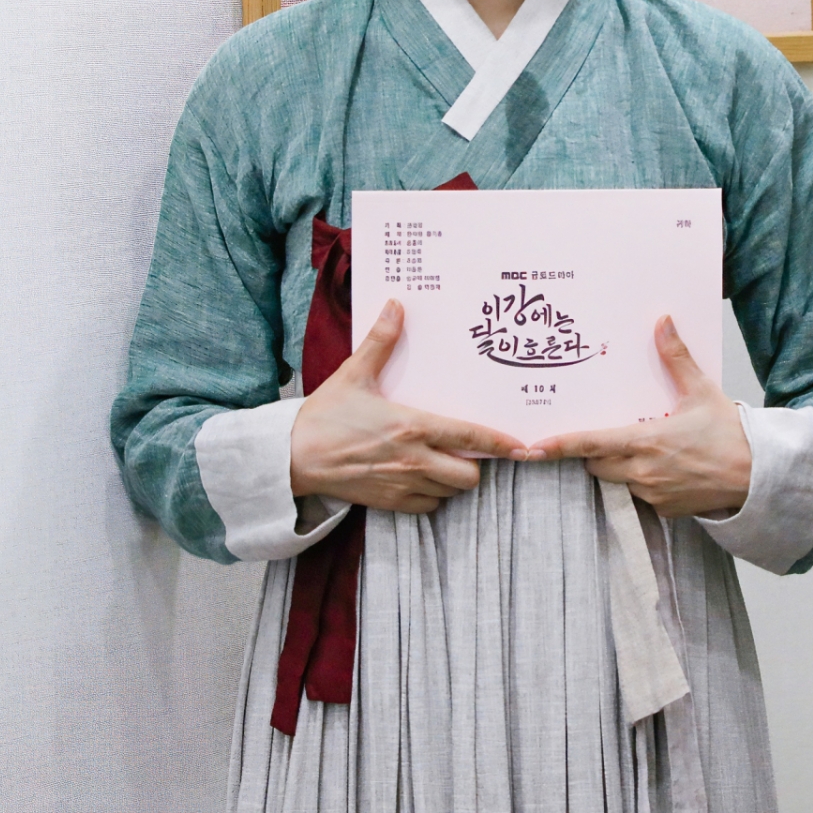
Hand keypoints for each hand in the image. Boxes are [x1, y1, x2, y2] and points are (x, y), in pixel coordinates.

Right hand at [289, 300, 526, 514]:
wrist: (292, 457)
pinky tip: (420, 477)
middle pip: (470, 476)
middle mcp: (414, 459)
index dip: (500, 443)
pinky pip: (427, 506)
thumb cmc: (325, 416)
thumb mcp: (354, 374)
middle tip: (465, 450)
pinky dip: (431, 496)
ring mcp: (402, 484)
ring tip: (443, 461)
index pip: (469, 437)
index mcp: (412, 426)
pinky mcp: (389, 502)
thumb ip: (381, 341)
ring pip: (450, 492)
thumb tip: (396, 305)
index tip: (520, 446)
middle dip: (475, 465)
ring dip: (452, 479)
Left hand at [529, 316, 750, 517]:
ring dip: (620, 468)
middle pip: (596, 465)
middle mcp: (643, 472)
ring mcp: (653, 494)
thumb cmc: (732, 434)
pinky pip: (639, 496)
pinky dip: (643, 483)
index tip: (532, 449)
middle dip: (595, 453)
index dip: (558, 446)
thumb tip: (662, 322)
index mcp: (645, 441)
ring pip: (616, 481)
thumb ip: (676, 358)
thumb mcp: (700, 391)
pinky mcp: (665, 511)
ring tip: (647, 450)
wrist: (762, 476)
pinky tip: (666, 468)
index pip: (590, 444)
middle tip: (611, 435)